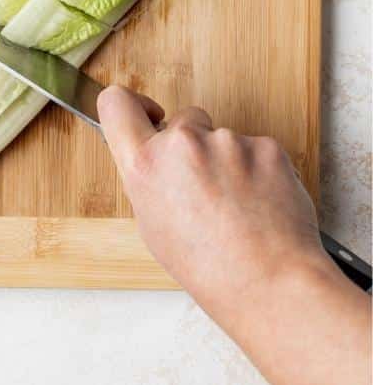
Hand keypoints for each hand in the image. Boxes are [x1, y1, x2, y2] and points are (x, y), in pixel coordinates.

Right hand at [99, 86, 370, 384]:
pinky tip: (260, 202)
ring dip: (228, 160)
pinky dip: (259, 169)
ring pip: (223, 137)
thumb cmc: (208, 266)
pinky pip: (257, 148)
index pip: (116, 101)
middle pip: (183, 120)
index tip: (149, 115)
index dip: (132, 104)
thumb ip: (150, 177)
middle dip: (192, 144)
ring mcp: (228, 142)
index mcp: (144, 165)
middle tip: (205, 186)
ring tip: (238, 205)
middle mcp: (182, 145)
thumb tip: (158, 159)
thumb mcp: (151, 224)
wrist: (269, 282)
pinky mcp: (266, 147)